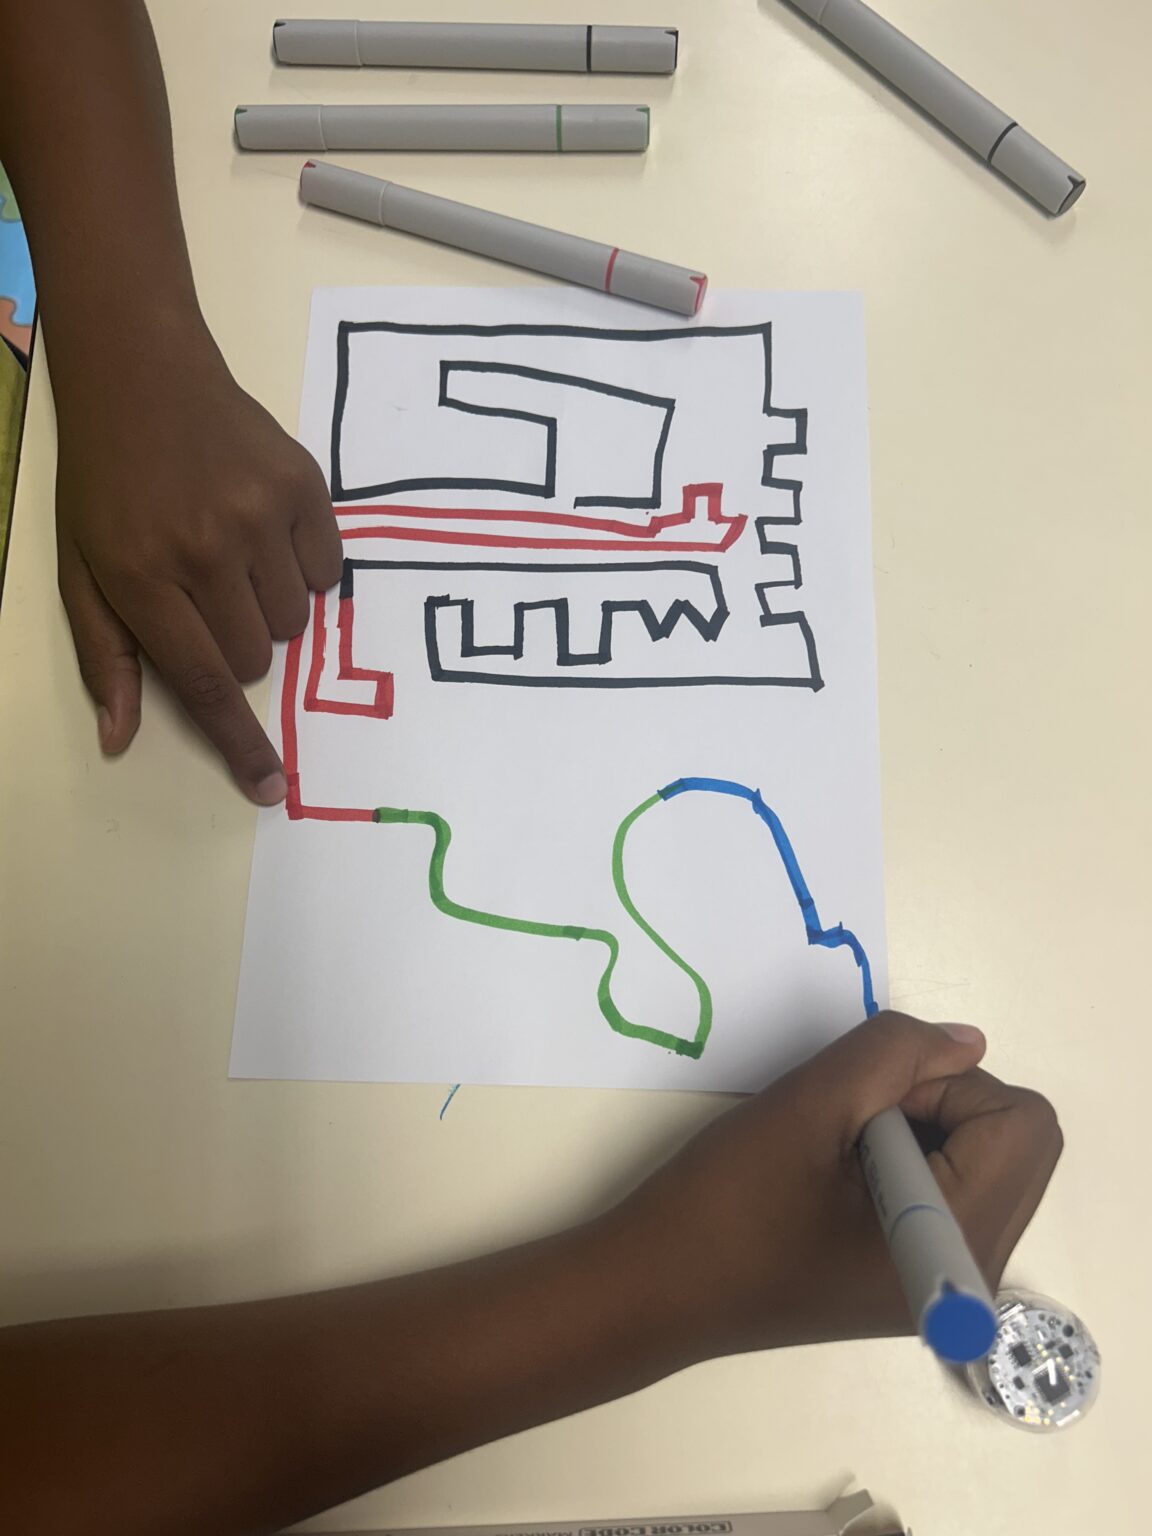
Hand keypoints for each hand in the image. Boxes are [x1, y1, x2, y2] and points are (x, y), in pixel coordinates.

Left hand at [54, 329, 341, 802]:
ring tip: (235, 556)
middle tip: (206, 593)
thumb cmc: (106, 480)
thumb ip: (105, 655)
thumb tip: (121, 737)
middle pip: (254, 656)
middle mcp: (205, 548)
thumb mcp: (81, 569)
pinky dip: (304, 569)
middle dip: (234, 644)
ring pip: (294, 620)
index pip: (203, 682)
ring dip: (268, 608)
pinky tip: (267, 532)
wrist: (142, 374)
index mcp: (142, 576)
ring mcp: (259, 513)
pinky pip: (327, 572)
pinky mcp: (303, 485)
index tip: (270, 784)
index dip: (240, 741)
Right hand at [612, 1011, 1062, 1359]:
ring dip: (922, 1125)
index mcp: (959, 1242)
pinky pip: (956, 1184)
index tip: (864, 1103)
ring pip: (988, 1156)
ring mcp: (951, 1277)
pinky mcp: (921, 1272)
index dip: (943, 1084)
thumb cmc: (726, 1201)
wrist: (656, 1286)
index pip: (1018, 1122)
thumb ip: (896, 1053)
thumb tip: (968, 1042)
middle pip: (1018, 1140)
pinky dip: (911, 1154)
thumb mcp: (808, 1103)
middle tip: (853, 1120)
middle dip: (942, 1101)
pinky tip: (841, 1172)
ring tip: (839, 1148)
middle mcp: (978, 1271)